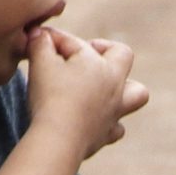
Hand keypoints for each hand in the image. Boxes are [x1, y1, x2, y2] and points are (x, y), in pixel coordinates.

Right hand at [25, 26, 148, 159]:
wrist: (58, 141)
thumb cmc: (51, 97)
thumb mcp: (40, 62)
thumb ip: (40, 43)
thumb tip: (38, 33)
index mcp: (101, 63)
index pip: (75, 42)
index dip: (54, 39)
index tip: (37, 41)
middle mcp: (115, 85)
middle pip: (124, 56)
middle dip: (105, 52)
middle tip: (84, 58)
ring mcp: (115, 111)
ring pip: (137, 94)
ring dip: (124, 89)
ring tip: (103, 89)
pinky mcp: (107, 135)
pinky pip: (117, 128)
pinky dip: (108, 123)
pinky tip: (93, 121)